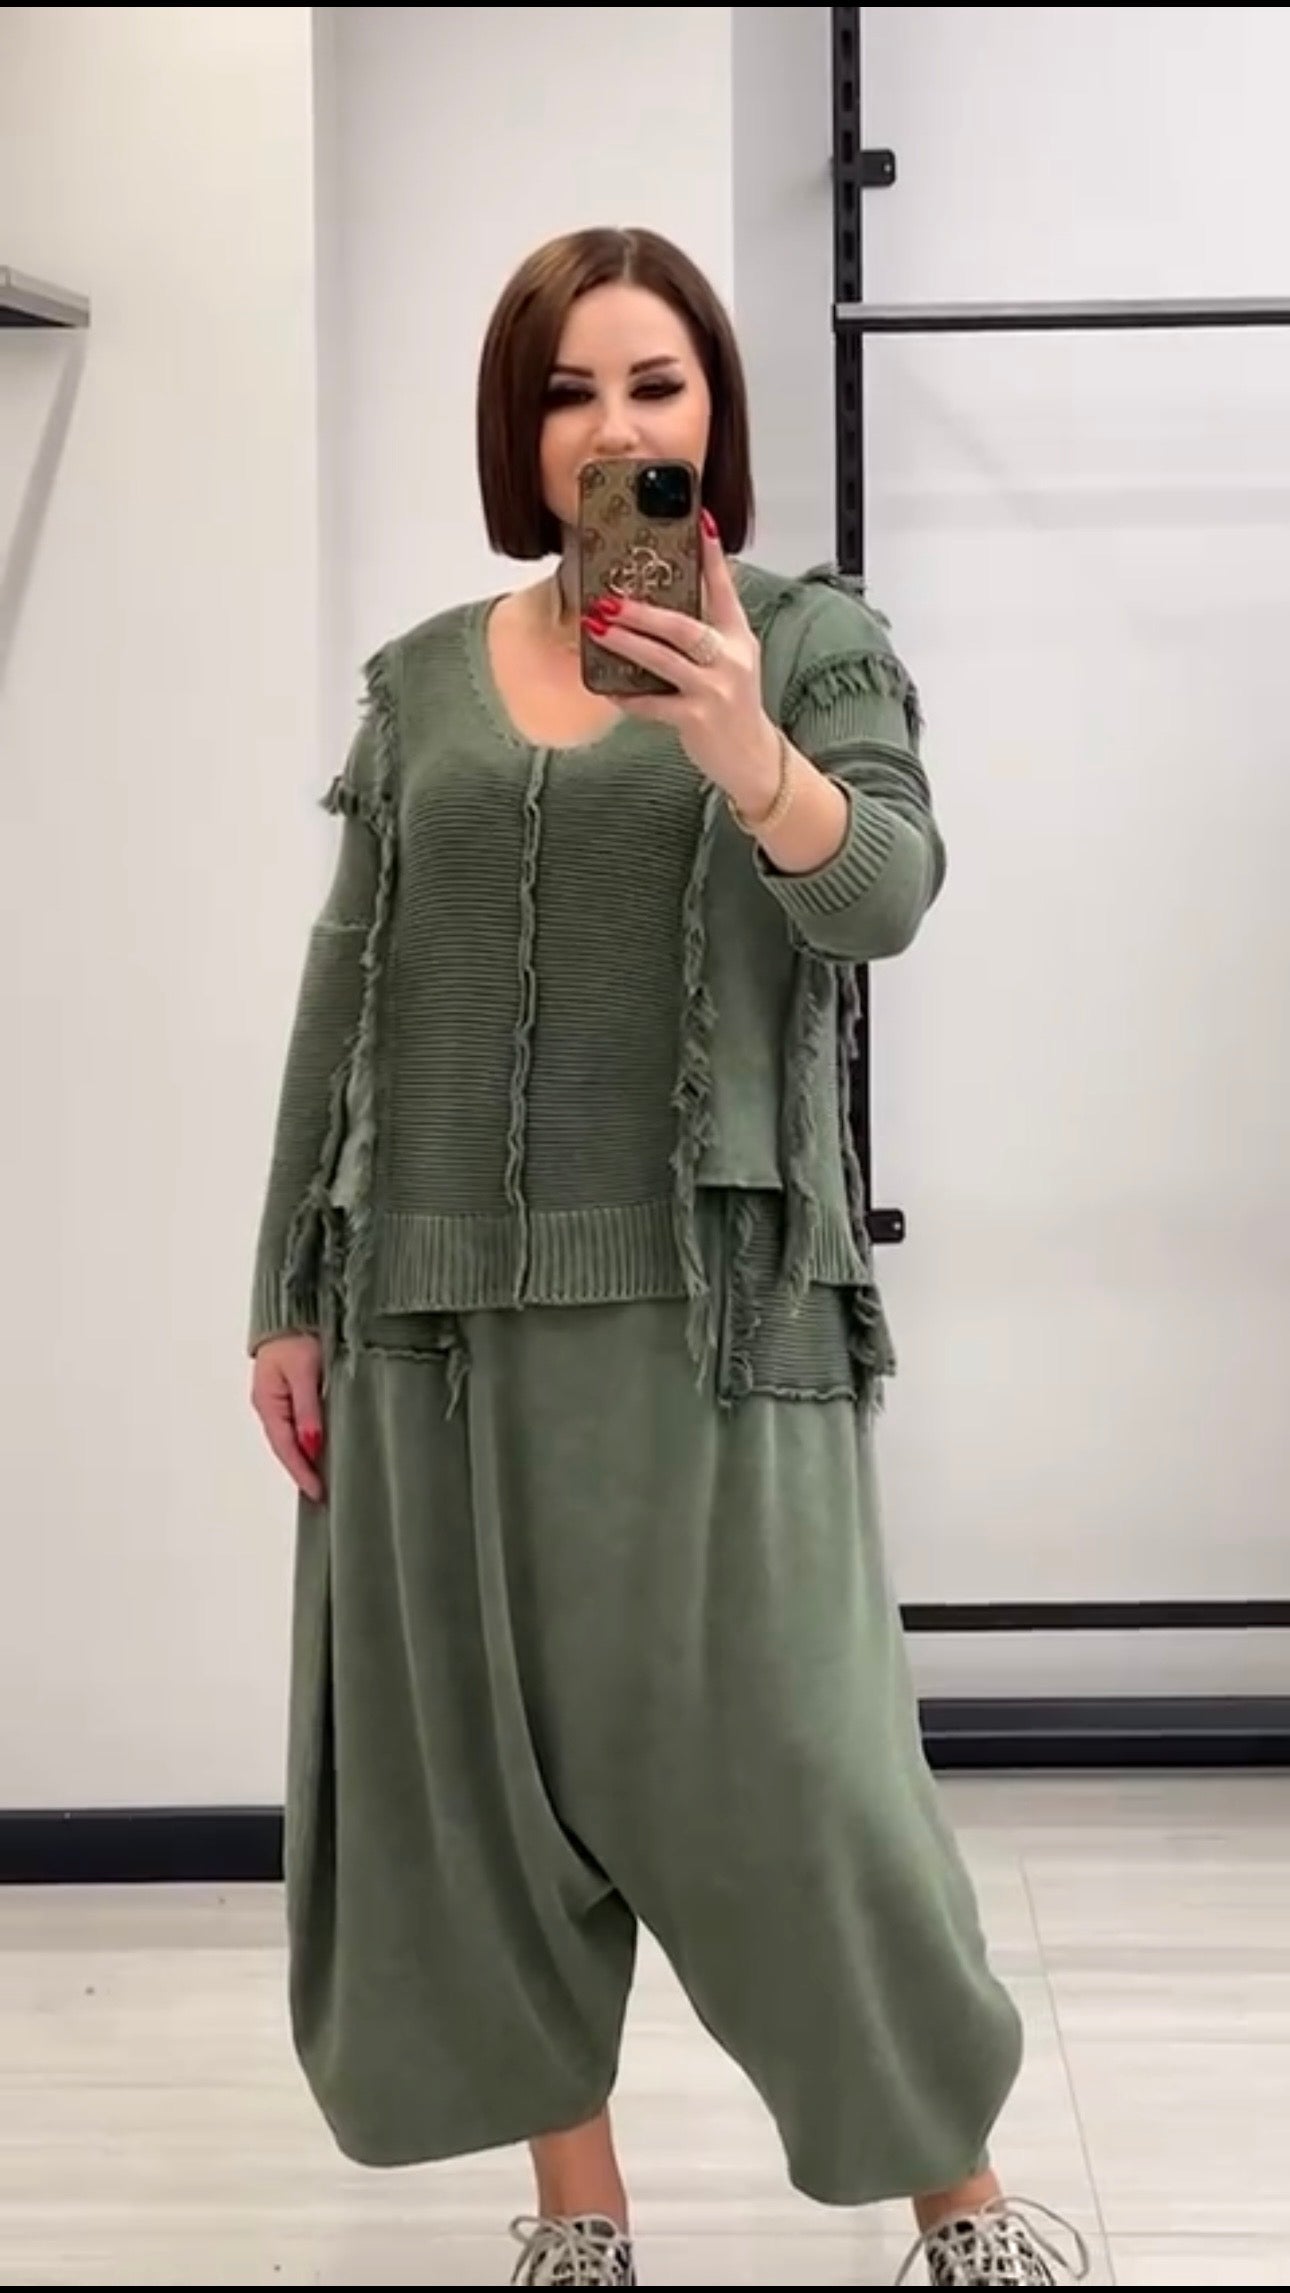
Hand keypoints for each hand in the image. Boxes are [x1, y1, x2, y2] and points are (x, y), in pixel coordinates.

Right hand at [251, 1332, 324, 1501]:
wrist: (291, 1310)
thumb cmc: (296, 1334)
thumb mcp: (305, 1371)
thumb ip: (308, 1409)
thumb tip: (312, 1444)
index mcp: (268, 1403)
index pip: (286, 1448)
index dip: (302, 1473)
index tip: (318, 1493)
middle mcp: (270, 1406)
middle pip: (286, 1448)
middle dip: (303, 1472)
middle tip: (323, 1497)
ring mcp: (278, 1400)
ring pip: (292, 1438)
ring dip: (306, 1459)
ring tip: (323, 1481)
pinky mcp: (289, 1394)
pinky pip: (297, 1425)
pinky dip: (307, 1442)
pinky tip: (320, 1450)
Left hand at [584, 514, 781, 815]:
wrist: (752, 758)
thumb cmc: (733, 706)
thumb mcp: (730, 662)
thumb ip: (706, 632)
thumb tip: (659, 605)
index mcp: (738, 637)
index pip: (725, 587)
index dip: (711, 554)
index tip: (698, 520)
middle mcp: (730, 659)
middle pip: (683, 625)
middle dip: (643, 611)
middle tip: (609, 599)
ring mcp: (715, 690)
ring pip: (664, 660)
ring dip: (627, 643)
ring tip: (597, 629)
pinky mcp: (697, 718)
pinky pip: (653, 703)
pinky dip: (627, 695)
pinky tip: (606, 687)